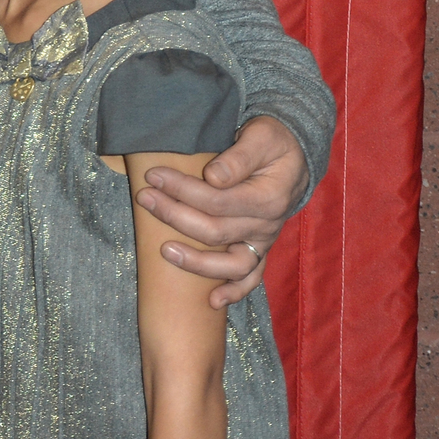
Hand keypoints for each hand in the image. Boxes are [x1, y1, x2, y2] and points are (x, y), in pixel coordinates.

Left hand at [136, 115, 306, 305]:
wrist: (295, 156)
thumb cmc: (273, 143)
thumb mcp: (262, 137)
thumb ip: (241, 156)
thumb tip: (214, 176)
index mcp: (268, 197)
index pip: (217, 200)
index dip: (183, 190)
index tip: (153, 175)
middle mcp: (267, 225)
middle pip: (216, 230)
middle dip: (175, 215)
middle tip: (144, 197)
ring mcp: (263, 240)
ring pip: (232, 264)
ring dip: (197, 262)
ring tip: (165, 251)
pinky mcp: (259, 248)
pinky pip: (251, 277)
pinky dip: (234, 291)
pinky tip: (213, 301)